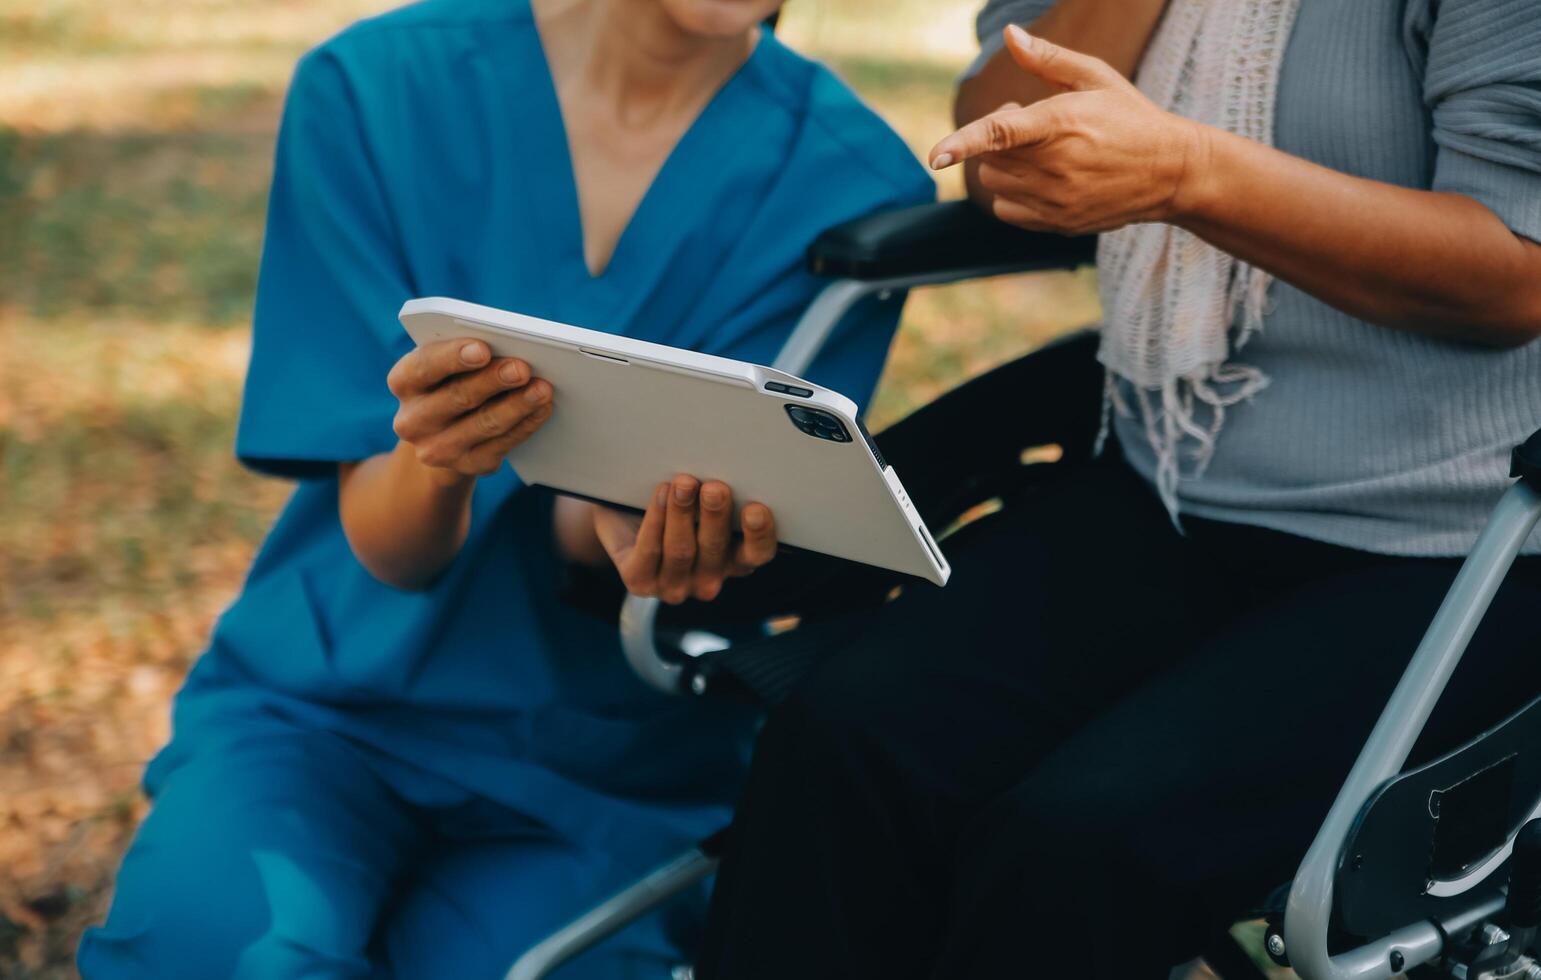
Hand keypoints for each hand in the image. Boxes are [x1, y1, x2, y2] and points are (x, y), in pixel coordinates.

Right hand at [386, 338, 552, 481]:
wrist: (442, 435)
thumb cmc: (451, 383)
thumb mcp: (447, 365)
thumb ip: (466, 353)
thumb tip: (510, 348)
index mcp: (403, 382)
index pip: (424, 366)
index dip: (453, 357)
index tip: (482, 349)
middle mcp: (412, 419)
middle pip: (458, 397)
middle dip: (494, 380)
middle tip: (523, 368)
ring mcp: (437, 448)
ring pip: (485, 424)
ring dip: (518, 405)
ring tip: (543, 388)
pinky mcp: (467, 465)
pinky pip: (502, 445)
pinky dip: (526, 424)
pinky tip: (542, 408)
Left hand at [592, 475, 776, 603]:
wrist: (624, 513)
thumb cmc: (674, 499)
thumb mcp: (701, 495)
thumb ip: (718, 488)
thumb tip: (726, 461)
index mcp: (734, 560)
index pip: (757, 554)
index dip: (760, 534)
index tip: (756, 508)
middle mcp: (708, 580)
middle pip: (716, 549)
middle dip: (716, 516)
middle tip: (715, 488)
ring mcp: (673, 586)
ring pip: (681, 550)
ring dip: (682, 513)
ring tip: (683, 482)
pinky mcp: (640, 582)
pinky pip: (650, 550)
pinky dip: (656, 519)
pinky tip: (661, 493)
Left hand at [930, 24, 1207, 234]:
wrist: (1170, 172)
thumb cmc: (1130, 117)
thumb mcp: (1095, 78)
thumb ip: (1048, 60)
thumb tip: (1011, 34)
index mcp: (1061, 123)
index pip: (1001, 133)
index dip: (964, 142)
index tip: (935, 155)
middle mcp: (1056, 166)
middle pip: (989, 157)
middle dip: (999, 139)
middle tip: (1035, 127)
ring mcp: (1056, 199)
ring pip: (994, 183)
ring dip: (1004, 165)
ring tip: (1043, 152)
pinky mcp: (1057, 223)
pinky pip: (1006, 210)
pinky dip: (1012, 194)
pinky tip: (1043, 179)